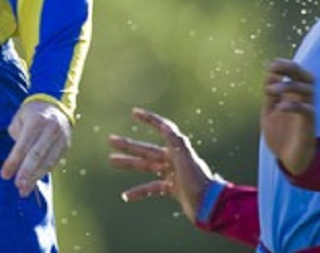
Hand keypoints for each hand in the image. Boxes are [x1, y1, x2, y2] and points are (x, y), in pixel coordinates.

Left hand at [0, 100, 71, 197]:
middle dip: (26, 172)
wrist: (56, 106)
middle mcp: (51, 129)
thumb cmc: (32, 114)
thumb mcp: (20, 118)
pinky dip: (42, 174)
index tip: (4, 175)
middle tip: (17, 185)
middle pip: (37, 155)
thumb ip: (17, 136)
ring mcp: (61, 138)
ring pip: (47, 162)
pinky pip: (53, 163)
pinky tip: (33, 182)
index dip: (13, 161)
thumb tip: (17, 158)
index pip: (23, 145)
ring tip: (24, 190)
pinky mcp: (66, 146)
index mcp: (37, 120)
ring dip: (35, 178)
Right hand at [108, 107, 213, 222]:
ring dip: (129, 164)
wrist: (208, 206)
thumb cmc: (198, 181)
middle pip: (147, 150)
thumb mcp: (186, 159)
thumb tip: (164, 126)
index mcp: (177, 150)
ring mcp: (172, 174)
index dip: (149, 119)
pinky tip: (126, 195)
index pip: (162, 128)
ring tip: (112, 160)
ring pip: (146, 167)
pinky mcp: (172, 189)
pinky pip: (152, 188)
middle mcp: (174, 160)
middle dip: (128, 145)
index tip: (134, 112)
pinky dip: (139, 191)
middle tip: (110, 140)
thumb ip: (176, 142)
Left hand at [261, 58, 316, 174]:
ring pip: (308, 90)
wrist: (289, 160)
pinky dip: (294, 105)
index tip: (270, 65)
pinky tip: (279, 107)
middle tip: (275, 66)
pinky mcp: (309, 125)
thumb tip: (270, 75)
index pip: (294, 73)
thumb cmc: (281, 135)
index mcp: (293, 95)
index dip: (284, 65)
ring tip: (270, 90)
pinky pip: (307, 110)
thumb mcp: (269, 112)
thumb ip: (269, 95)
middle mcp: (303, 100)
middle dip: (292, 67)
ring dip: (288, 86)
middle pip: (307, 76)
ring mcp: (308, 111)